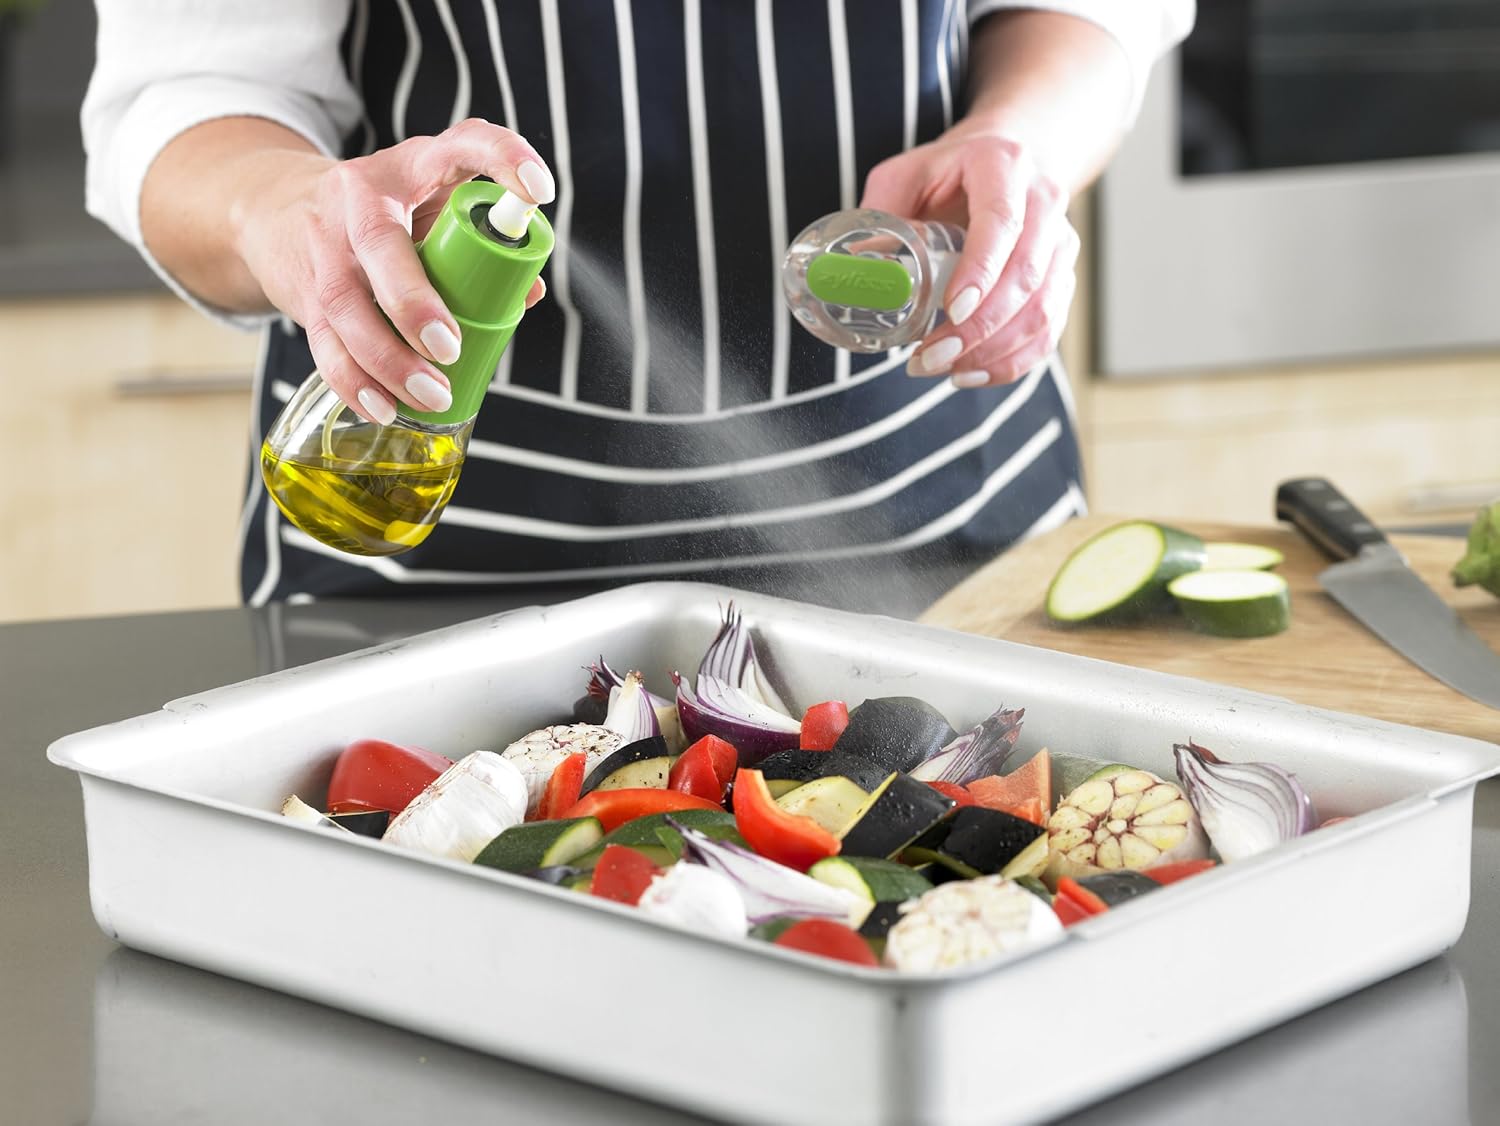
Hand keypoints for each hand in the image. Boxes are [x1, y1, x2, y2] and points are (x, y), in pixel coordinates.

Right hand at [233, 118, 552, 423]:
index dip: (504, 158)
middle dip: (414, 301)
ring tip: (433, 394)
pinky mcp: (303, 293)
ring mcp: (325, 247)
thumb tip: (528, 291)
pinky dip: (355, 383)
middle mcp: (359, 199)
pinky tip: (384, 407)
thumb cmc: (380, 213)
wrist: (278, 210)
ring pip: (348, 306)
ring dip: (390, 359)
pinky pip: (324, 344)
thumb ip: (480, 241)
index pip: (463, 144)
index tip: (539, 191)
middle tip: (451, 347)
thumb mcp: (429, 204)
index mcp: (410, 167)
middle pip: (380, 245)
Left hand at [861, 131, 1078, 388]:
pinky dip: (1012, 361)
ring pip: (1042, 308)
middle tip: (932, 357)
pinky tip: (972, 374)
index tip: (953, 310)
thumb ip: (882, 217)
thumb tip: (856, 268)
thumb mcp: (905, 177)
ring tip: (942, 370)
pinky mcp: (1062, 276)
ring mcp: (1060, 241)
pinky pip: (1049, 328)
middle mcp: (1043, 200)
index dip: (981, 270)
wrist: (1004, 160)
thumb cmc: (946, 172)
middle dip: (980, 327)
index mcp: (1003, 164)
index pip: (1002, 222)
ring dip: (993, 351)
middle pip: (1026, 274)